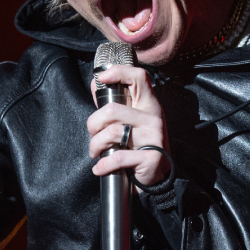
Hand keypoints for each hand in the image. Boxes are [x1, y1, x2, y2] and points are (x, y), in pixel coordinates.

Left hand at [88, 64, 170, 186]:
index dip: (119, 72)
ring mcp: (153, 137)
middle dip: (93, 124)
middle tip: (92, 135)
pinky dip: (103, 164)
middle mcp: (152, 117)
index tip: (102, 78)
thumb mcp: (131, 121)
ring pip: (112, 132)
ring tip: (96, 152)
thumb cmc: (139, 145)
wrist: (157, 177)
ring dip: (96, 145)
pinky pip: (118, 157)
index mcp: (148, 104)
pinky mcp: (151, 157)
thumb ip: (114, 103)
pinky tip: (100, 167)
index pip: (138, 77)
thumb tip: (97, 83)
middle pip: (112, 109)